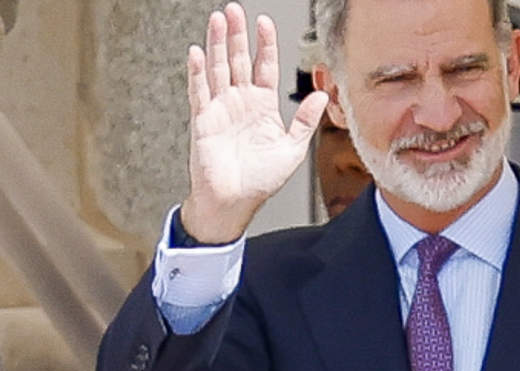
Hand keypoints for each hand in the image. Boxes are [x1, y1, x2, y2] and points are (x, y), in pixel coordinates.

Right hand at [180, 3, 328, 243]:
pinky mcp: (204, 121)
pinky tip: (197, 53)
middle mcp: (241, 103)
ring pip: (218, 68)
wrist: (234, 202)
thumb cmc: (260, 180)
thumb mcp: (292, 149)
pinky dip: (198, 72)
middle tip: (235, 9)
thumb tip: (322, 96)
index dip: (265, 45)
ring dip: (216, 44)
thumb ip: (305, 121)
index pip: (264, 67)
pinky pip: (200, 92)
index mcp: (263, 107)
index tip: (264, 23)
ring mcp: (221, 109)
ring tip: (217, 20)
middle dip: (237, 35)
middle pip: (238, 60)